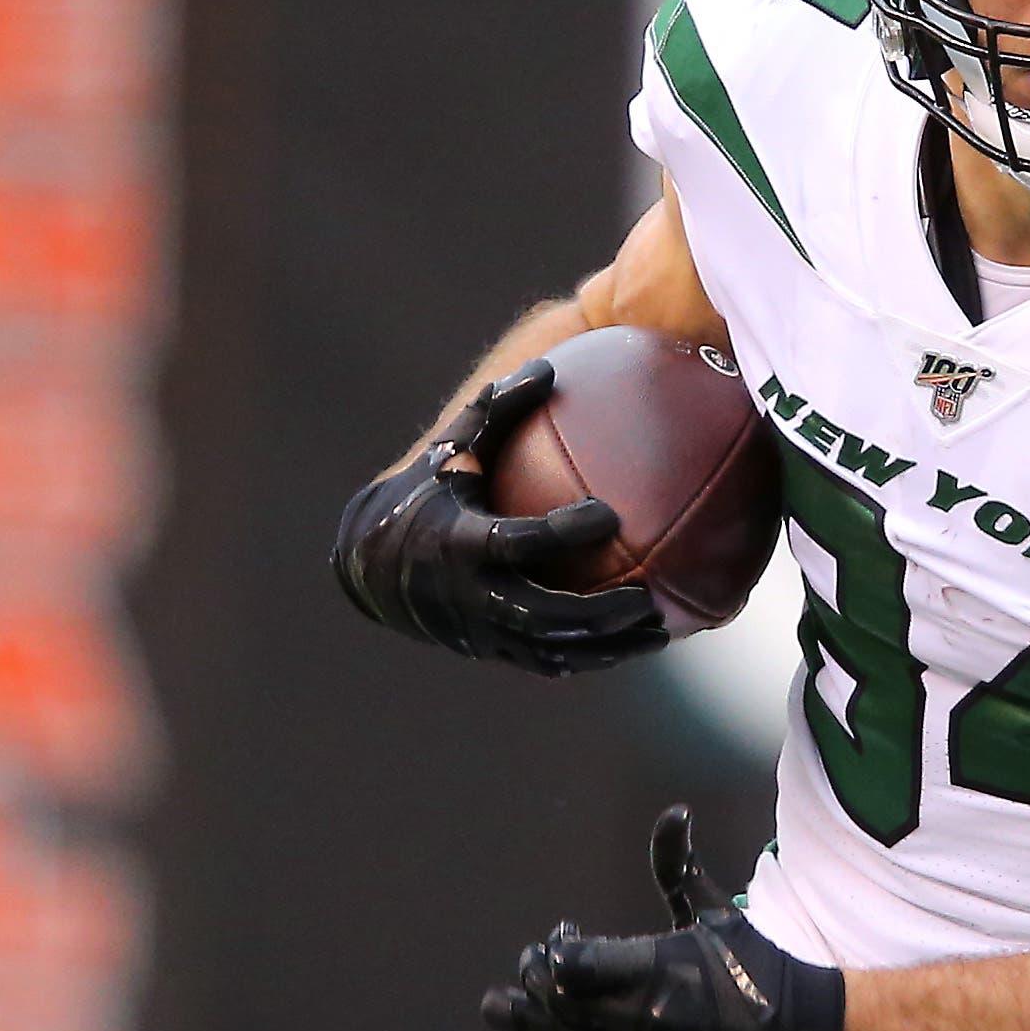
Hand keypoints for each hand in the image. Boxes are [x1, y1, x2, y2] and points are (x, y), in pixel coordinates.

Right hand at [331, 358, 666, 676]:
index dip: (562, 531)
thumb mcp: (451, 450)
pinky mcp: (487, 650)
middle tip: (647, 597)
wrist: (371, 565)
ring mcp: (478, 629)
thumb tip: (549, 368)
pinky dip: (587, 658)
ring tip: (658, 632)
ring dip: (606, 647)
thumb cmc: (423, 493)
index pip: (518, 540)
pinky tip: (631, 645)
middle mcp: (470, 593)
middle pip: (542, 613)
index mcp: (460, 542)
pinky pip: (543, 662)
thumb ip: (496, 411)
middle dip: (597, 612)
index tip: (609, 514)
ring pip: (550, 650)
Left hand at [481, 809, 847, 1030]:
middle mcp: (641, 1019)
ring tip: (507, 1005)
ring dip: (528, 1021)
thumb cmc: (754, 966)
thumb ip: (678, 868)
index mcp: (656, 969)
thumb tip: (674, 812)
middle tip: (532, 966)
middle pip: (552, 1004)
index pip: (568, 966)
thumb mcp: (715, 913)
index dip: (551, 951)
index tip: (561, 934)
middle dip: (531, 981)